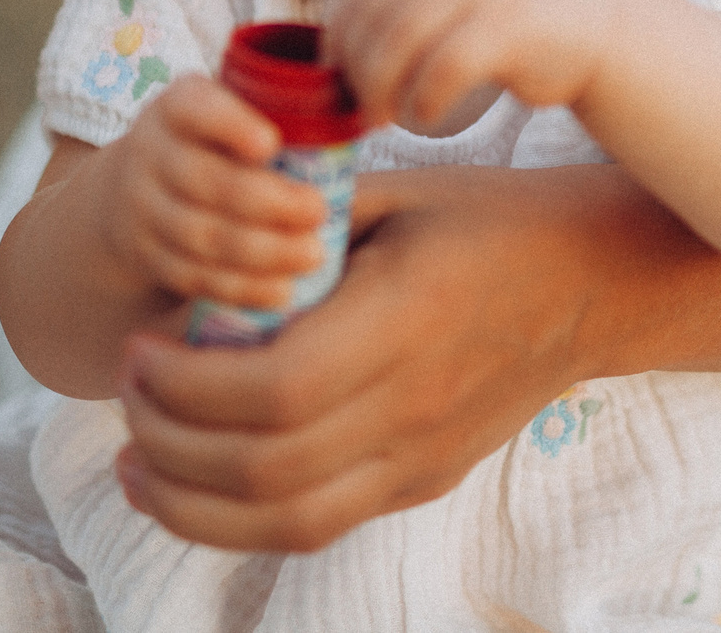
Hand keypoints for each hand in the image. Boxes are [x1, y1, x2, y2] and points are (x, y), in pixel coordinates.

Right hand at [100, 77, 330, 311]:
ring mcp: (142, 207)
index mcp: (177, 107)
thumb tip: (360, 119)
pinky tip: (281, 289)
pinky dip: (239, 287)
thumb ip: (275, 114)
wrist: (131, 187)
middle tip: (318, 211)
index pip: (196, 108)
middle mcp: (152, 153)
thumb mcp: (227, 111)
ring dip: (261, 251)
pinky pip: (193, 276)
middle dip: (266, 201)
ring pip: (200, 234)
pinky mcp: (146, 255)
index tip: (271, 144)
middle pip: (204, 180)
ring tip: (312, 255)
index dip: (231, 126)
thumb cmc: (211, 143)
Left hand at [110, 162, 716, 551]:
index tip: (139, 346)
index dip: (185, 384)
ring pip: (287, 521)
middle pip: (265, 468)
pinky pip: (319, 524)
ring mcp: (423, 455)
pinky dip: (241, 517)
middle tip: (124, 391)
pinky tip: (195, 483)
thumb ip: (305, 223)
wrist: (597, 283)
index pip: (274, 390)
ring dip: (190, 502)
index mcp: (406, 321)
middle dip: (169, 440)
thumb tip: (210, 237)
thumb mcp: (399, 195)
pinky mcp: (424, 480)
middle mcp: (415, 405)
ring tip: (136, 461)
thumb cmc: (492, 219)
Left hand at [327, 0, 619, 130]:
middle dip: (357, 69)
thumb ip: (403, 3)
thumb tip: (331, 53)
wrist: (602, 28)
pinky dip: (423, 100)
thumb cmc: (515, 24)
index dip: (340, 37)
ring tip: (386, 117)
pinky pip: (442, 68)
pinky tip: (426, 116)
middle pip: (374, 14)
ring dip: (381, 89)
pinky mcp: (508, 24)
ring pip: (399, 41)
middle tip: (361, 109)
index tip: (338, 78)